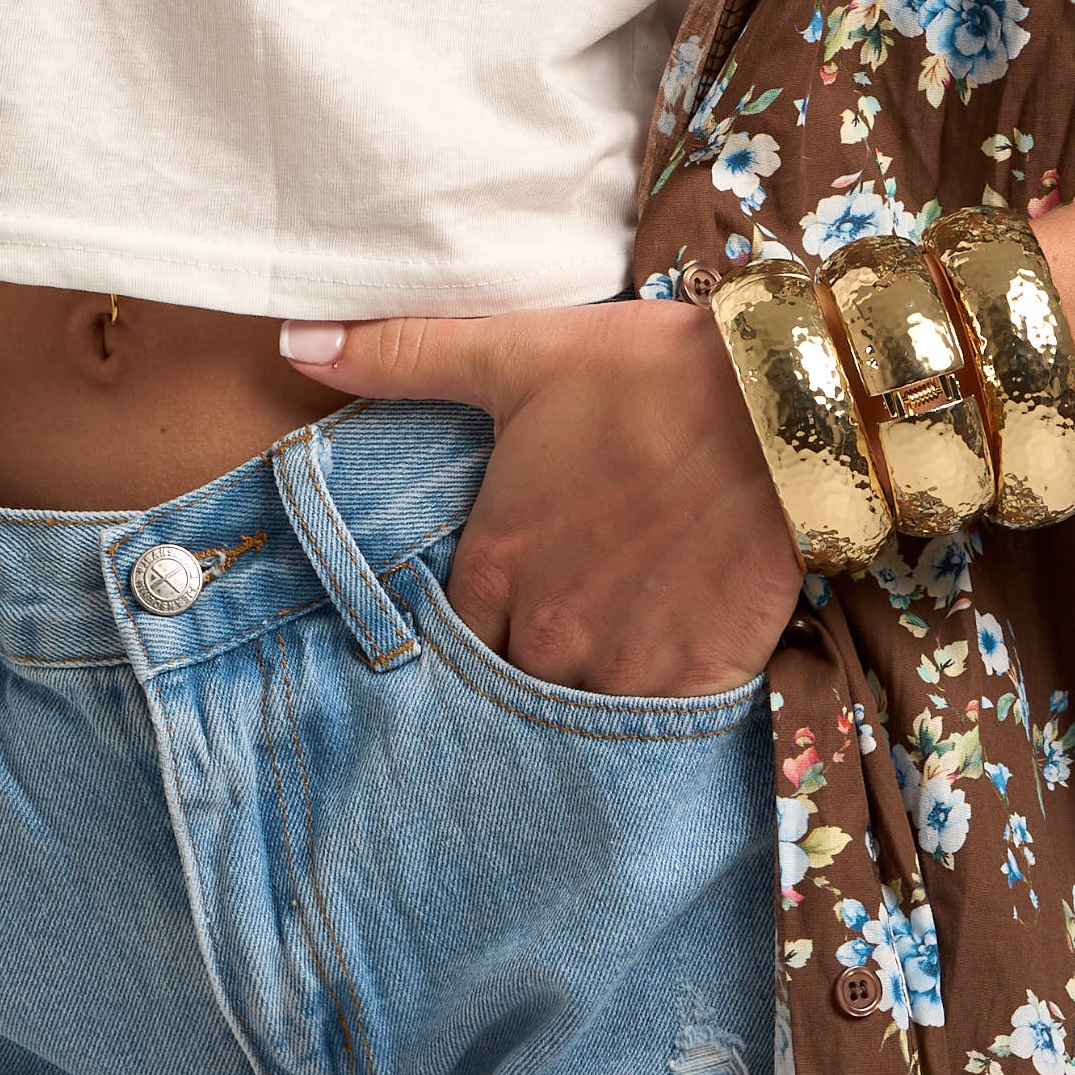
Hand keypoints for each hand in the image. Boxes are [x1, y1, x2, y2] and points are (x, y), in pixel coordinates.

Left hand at [279, 299, 801, 696]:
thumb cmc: (643, 374)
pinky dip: (654, 710)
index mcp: (495, 559)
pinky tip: (666, 665)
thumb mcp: (516, 353)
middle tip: (562, 620)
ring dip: (585, 687)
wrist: (781, 404)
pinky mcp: (695, 680)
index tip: (498, 601)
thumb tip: (293, 341)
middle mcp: (546, 626)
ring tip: (612, 645)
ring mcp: (621, 663)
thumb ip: (401, 357)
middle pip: (511, 679)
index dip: (468, 622)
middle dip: (526, 657)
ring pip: (577, 712)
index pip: (448, 635)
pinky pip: (655, 733)